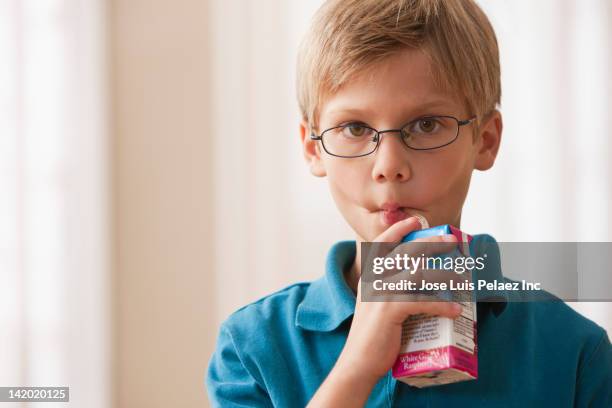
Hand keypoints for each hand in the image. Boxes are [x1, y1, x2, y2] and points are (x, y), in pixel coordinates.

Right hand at [337, 216, 461, 380]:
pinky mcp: (390, 310)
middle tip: (452, 241)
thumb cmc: (373, 335)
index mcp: (368, 276)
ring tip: (462, 279)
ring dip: (444, 274)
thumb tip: (420, 282)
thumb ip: (390, 290)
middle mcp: (373, 280)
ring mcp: (380, 293)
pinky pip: (422, 302)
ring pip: (419, 274)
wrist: (358, 361)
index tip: (416, 220)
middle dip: (432, 243)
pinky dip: (442, 306)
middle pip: (406, 251)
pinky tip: (455, 310)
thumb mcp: (375, 305)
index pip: (381, 244)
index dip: (398, 229)